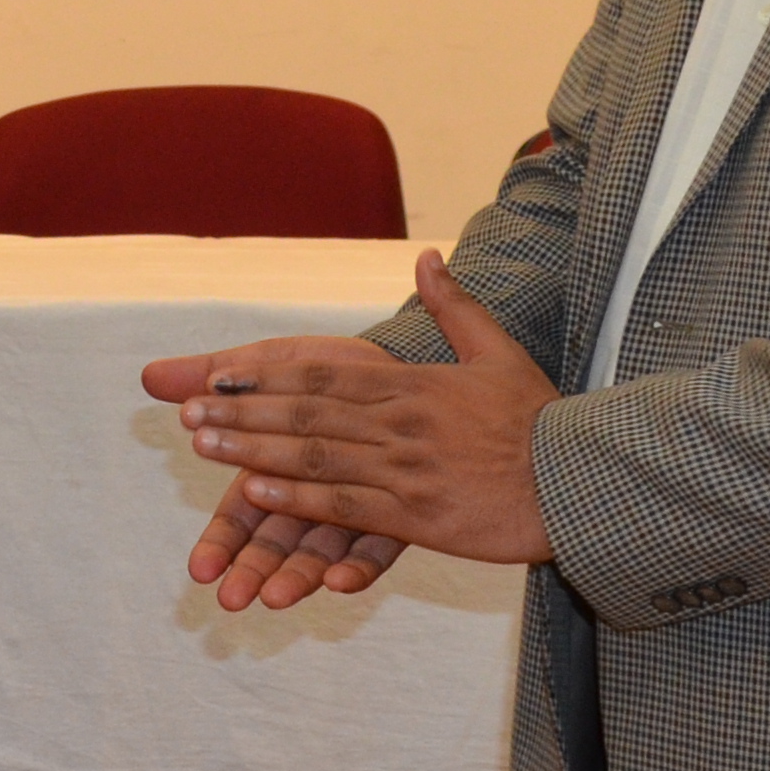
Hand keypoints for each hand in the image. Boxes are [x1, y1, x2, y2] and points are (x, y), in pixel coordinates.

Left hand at [145, 251, 557, 606]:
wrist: (582, 482)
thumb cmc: (539, 421)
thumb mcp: (499, 351)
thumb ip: (456, 305)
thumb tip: (427, 255)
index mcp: (413, 384)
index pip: (323, 372)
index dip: (265, 373)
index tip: (217, 374)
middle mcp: (401, 423)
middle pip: (307, 412)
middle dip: (242, 412)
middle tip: (187, 414)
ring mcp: (406, 470)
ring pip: (315, 456)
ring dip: (254, 451)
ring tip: (203, 448)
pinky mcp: (417, 515)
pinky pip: (347, 505)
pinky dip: (299, 497)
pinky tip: (257, 492)